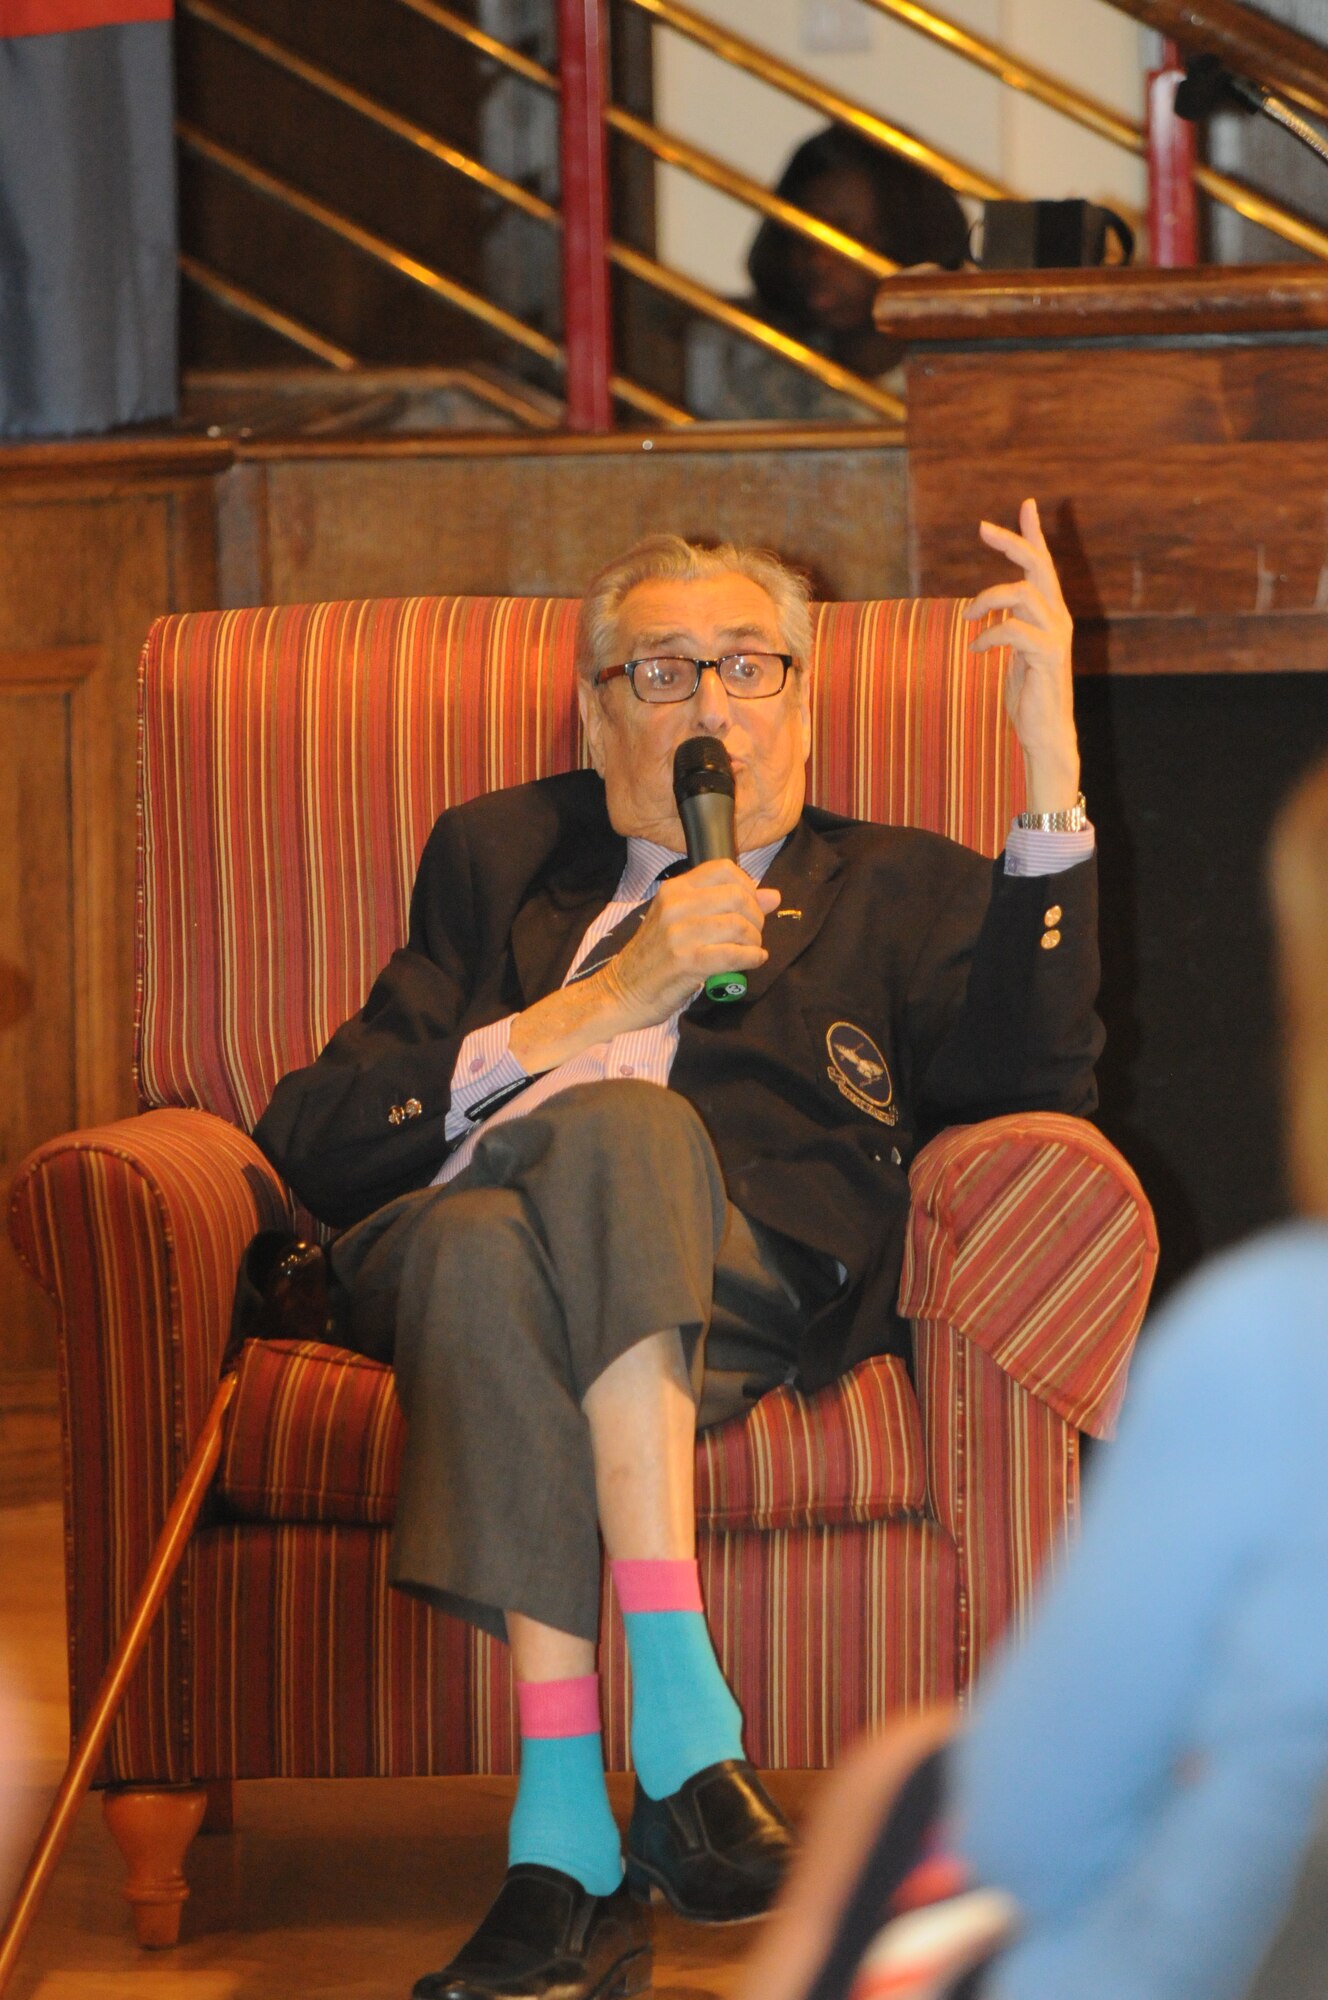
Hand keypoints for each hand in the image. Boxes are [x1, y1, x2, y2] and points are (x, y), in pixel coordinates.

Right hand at [600, 861, 780, 1029]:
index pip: (724, 869)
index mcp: (673, 890)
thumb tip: (773, 896)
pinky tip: (753, 961)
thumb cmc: (655, 957)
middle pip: (737, 897)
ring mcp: (679, 934)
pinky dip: (751, 958)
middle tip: (754, 934)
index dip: (748, 886)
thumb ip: (725, 905)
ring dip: (754, 940)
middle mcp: (675, 906)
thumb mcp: (683, 922)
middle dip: (756, 917)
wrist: (621, 992)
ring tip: (751, 950)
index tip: (751, 906)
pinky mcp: (686, 962)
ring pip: (738, 925)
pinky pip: (733, 954)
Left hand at [964, 497, 1080, 812]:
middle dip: (1012, 542)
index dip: (1034, 534)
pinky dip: (990, 635)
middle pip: (1038, 567)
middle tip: (983, 528)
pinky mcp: (1046, 657)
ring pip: (1023, 594)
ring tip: (967, 616)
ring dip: (987, 599)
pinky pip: (1014, 631)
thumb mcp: (1016, 650)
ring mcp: (1055, 637)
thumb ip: (1010, 624)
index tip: (1025, 504)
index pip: (1043, 565)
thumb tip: (988, 604)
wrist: (1045, 732)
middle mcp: (1058, 618)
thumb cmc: (1028, 694)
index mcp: (1051, 613)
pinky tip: (976, 649)